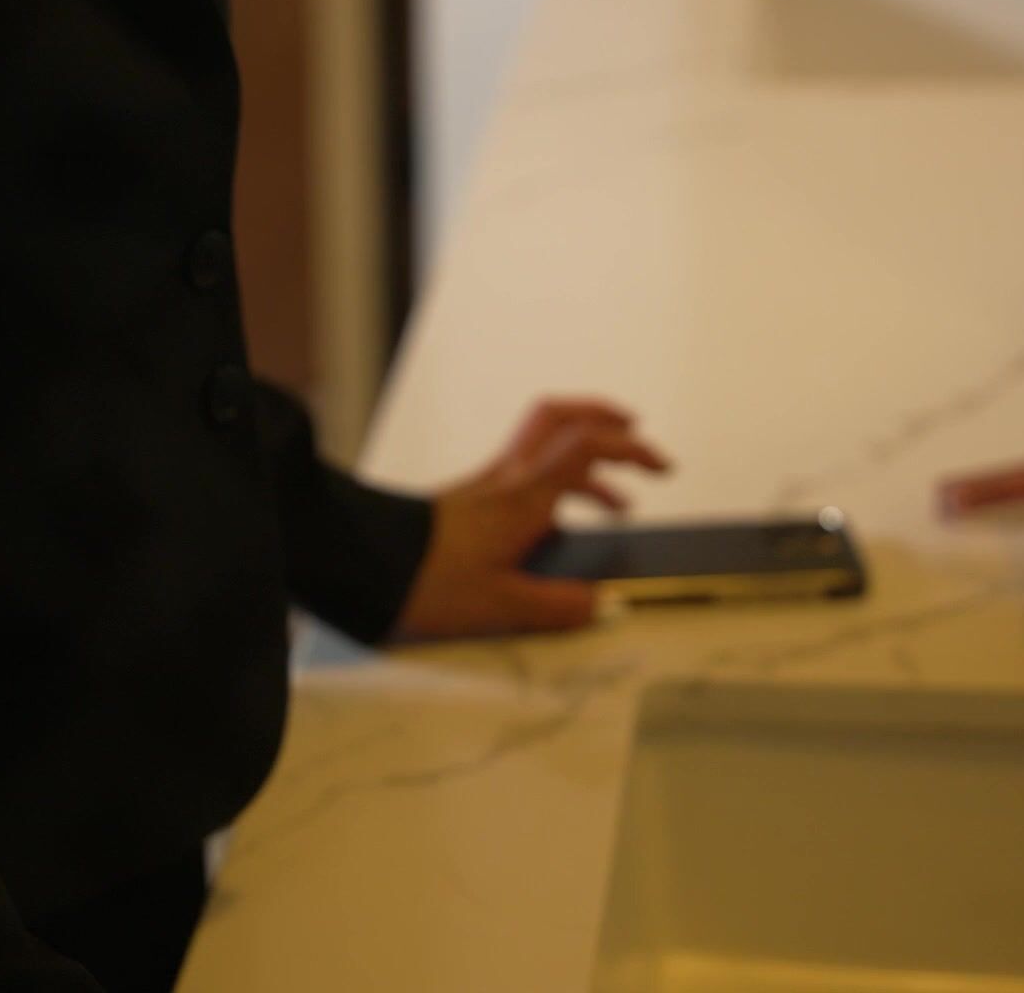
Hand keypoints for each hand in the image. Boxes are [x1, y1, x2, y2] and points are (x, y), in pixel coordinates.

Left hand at [392, 398, 671, 640]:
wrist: (363, 565)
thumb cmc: (426, 581)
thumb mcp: (500, 606)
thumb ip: (556, 606)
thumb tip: (599, 604)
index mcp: (524, 497)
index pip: (587, 443)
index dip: (630, 446)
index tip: (661, 467)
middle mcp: (508, 479)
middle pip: (561, 418)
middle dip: (606, 420)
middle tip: (638, 440)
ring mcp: (486, 486)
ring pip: (545, 449)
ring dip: (586, 466)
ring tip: (616, 507)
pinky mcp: (468, 501)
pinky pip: (524, 478)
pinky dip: (554, 490)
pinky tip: (558, 530)